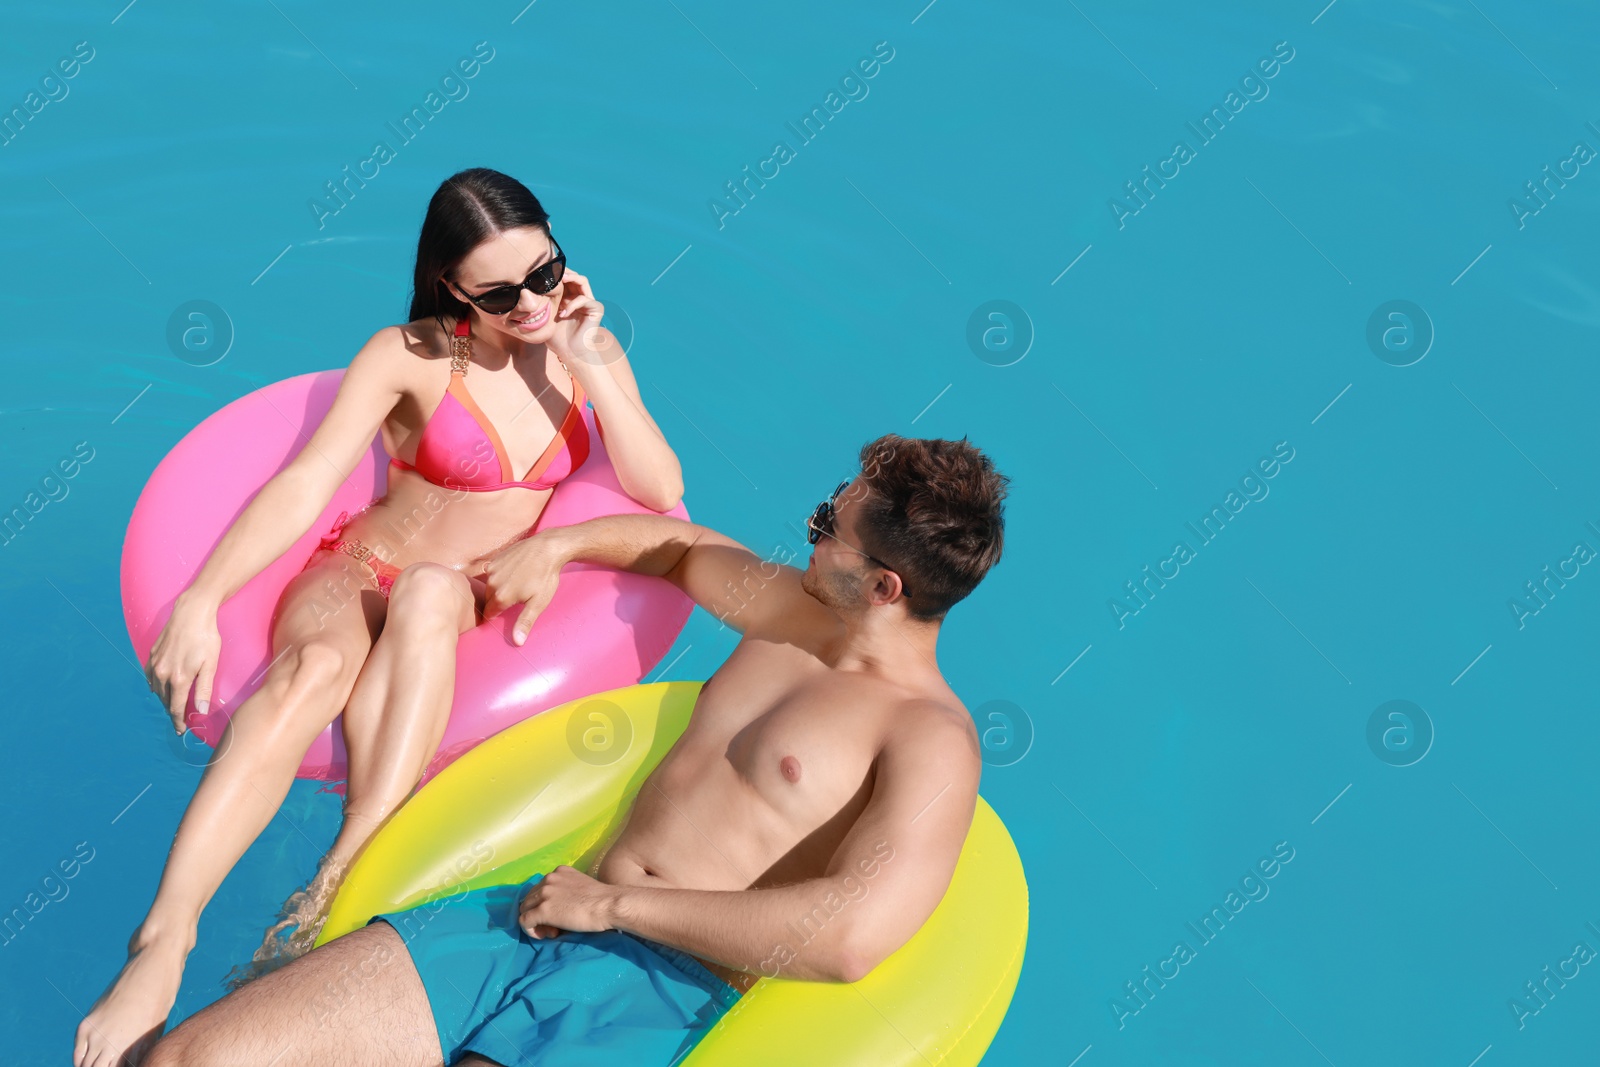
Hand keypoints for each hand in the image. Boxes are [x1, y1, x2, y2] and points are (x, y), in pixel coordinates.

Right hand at [145, 593, 221, 734]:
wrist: (191, 614)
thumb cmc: (206, 638)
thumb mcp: (210, 665)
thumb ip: (204, 689)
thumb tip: (200, 711)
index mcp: (178, 678)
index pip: (175, 708)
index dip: (178, 721)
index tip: (181, 730)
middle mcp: (163, 673)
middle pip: (165, 700)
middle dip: (172, 711)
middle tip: (179, 720)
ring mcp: (155, 664)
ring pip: (157, 690)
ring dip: (164, 699)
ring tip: (172, 706)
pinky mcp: (152, 655)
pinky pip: (150, 676)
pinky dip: (155, 685)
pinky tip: (159, 688)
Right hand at [481, 531, 566, 644]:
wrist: (548, 548)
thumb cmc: (545, 577)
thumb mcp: (538, 603)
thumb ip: (524, 622)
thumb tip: (517, 642)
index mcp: (500, 597)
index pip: (488, 614)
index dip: (495, 617)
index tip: (503, 617)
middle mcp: (492, 583)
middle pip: (488, 600)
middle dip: (497, 603)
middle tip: (513, 601)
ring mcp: (492, 569)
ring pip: (489, 586)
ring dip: (498, 588)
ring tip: (516, 586)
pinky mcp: (495, 559)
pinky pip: (492, 572)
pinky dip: (500, 575)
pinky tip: (514, 573)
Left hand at [517, 865, 618, 938]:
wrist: (608, 905)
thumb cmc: (602, 900)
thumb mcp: (581, 886)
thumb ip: (567, 890)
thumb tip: (559, 907)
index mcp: (559, 871)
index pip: (541, 888)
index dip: (546, 903)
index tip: (558, 914)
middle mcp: (549, 879)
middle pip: (531, 898)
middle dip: (539, 913)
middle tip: (554, 926)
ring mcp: (544, 894)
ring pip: (525, 909)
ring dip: (536, 922)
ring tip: (551, 932)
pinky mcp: (542, 910)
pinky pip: (524, 921)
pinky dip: (530, 930)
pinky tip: (543, 935)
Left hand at [546, 269, 614, 368]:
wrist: (570, 353)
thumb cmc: (556, 338)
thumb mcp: (545, 316)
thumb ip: (541, 302)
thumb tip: (524, 287)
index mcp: (568, 297)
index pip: (564, 278)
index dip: (555, 273)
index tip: (542, 272)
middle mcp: (579, 297)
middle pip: (574, 276)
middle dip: (563, 272)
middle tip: (551, 273)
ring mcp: (589, 302)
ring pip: (582, 281)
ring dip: (570, 279)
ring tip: (559, 282)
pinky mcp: (596, 309)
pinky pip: (585, 299)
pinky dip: (573, 303)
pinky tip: (563, 313)